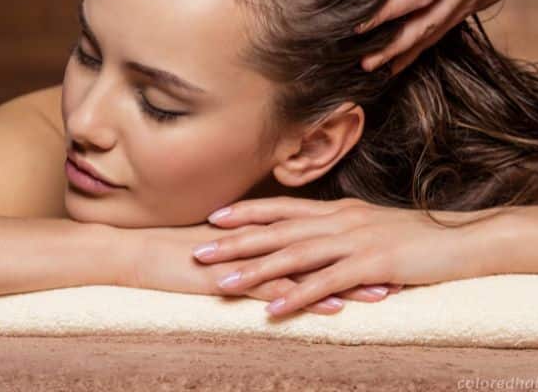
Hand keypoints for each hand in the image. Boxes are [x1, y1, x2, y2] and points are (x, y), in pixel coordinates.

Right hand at [119, 222, 399, 315]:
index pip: (315, 234)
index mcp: (261, 230)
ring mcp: (248, 259)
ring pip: (308, 269)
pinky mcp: (232, 280)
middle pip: (322, 248)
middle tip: (401, 267)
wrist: (136, 252)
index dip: (351, 242)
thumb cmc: (176, 250)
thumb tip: (276, 250)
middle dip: (362, 259)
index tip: (384, 249)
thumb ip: (250, 245)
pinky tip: (333, 308)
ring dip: (347, 281)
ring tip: (383, 291)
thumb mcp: (221, 245)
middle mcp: (261, 240)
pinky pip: (275, 290)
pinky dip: (307, 298)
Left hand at [192, 196, 494, 316]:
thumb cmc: (420, 238)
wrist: (465, 240)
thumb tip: (318, 241)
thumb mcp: (375, 228)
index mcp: (339, 210)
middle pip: (279, 229)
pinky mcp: (374, 264)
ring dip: (256, 270)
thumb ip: (344, 232)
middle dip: (236, 240)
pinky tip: (273, 309)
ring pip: (295, 254)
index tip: (214, 216)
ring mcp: (357, 240)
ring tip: (223, 283)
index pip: (283, 208)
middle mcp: (341, 220)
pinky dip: (297, 295)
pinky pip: (328, 282)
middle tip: (199, 249)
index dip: (247, 211)